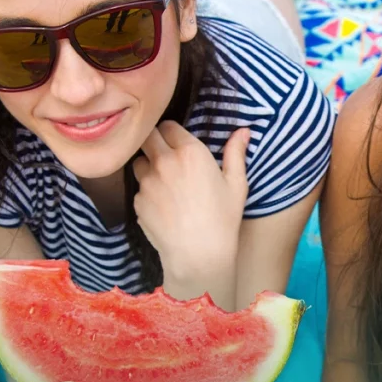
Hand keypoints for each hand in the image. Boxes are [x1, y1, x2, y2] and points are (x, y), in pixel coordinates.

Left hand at [132, 121, 249, 288]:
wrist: (198, 255)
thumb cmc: (222, 219)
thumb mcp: (236, 185)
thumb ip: (236, 153)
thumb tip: (244, 131)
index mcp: (190, 152)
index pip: (168, 126)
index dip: (172, 133)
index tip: (177, 142)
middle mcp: (164, 161)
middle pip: (147, 138)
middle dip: (154, 142)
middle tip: (166, 156)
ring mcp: (147, 181)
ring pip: (139, 163)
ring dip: (148, 166)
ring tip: (164, 183)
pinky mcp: (137, 201)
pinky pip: (138, 189)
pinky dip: (147, 193)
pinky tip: (162, 207)